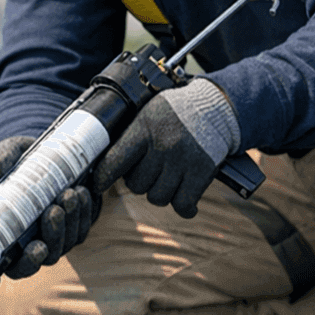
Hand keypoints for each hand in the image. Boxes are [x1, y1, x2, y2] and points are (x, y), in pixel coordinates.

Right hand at [0, 135, 101, 279]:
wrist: (40, 151)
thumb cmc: (15, 160)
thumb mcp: (6, 156)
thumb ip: (0, 162)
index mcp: (8, 236)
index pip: (17, 266)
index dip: (28, 263)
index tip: (38, 248)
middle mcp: (33, 241)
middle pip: (49, 256)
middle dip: (55, 235)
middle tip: (54, 209)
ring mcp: (58, 234)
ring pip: (70, 241)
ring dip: (72, 220)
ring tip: (70, 194)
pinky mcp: (76, 222)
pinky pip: (84, 225)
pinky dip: (86, 211)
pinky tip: (82, 192)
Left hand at [91, 78, 241, 218]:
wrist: (214, 107)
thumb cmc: (175, 112)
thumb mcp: (147, 113)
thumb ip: (128, 135)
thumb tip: (103, 163)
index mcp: (144, 129)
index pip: (114, 161)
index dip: (103, 178)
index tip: (99, 184)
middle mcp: (162, 145)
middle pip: (137, 185)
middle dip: (140, 181)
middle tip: (149, 170)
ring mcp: (182, 161)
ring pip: (158, 198)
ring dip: (160, 192)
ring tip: (167, 178)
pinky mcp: (201, 173)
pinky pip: (183, 204)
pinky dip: (183, 207)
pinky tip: (183, 199)